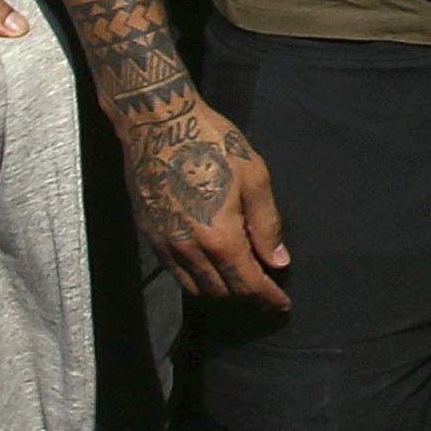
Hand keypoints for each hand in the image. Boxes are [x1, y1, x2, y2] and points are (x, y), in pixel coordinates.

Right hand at [122, 94, 289, 307]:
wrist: (157, 125)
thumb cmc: (214, 145)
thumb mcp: (255, 178)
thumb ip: (267, 225)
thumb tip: (278, 261)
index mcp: (218, 237)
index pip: (246, 283)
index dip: (267, 297)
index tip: (282, 305)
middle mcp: (188, 249)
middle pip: (221, 291)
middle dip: (246, 296)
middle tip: (267, 292)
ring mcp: (163, 244)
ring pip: (195, 286)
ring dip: (221, 290)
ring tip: (243, 282)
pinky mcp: (148, 235)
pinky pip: (175, 271)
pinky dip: (196, 277)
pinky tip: (212, 266)